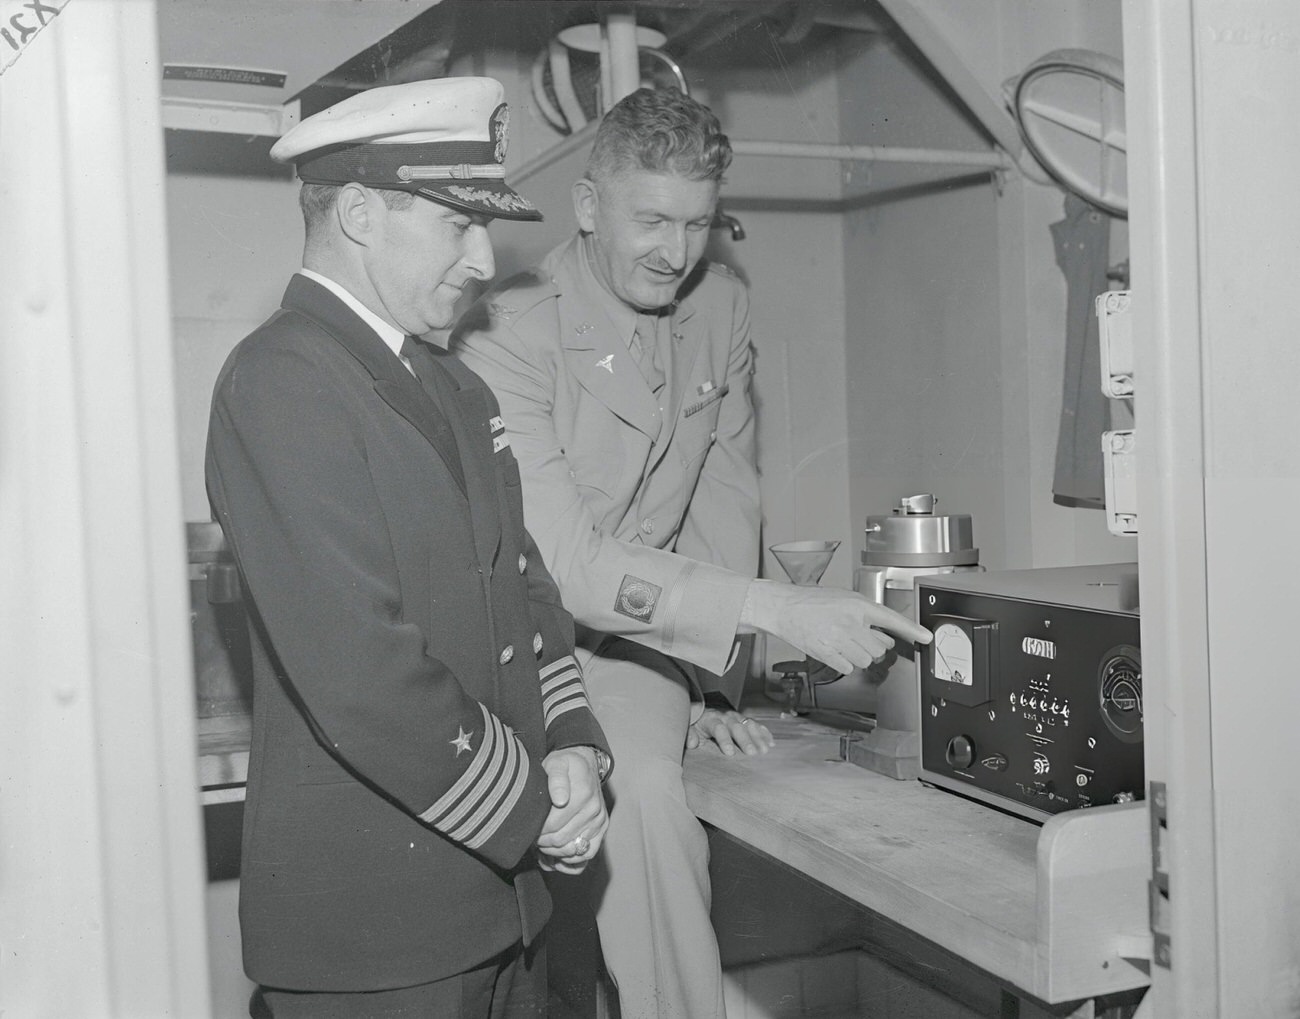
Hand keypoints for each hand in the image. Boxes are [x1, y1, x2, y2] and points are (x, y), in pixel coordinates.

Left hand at [536, 746, 607, 873]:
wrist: (586, 764)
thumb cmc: (566, 765)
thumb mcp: (556, 763)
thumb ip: (556, 778)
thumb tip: (560, 800)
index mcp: (582, 793)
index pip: (553, 825)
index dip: (537, 831)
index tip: (528, 829)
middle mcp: (594, 809)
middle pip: (562, 840)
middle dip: (543, 843)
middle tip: (533, 838)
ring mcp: (599, 820)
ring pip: (574, 850)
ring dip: (555, 853)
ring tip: (543, 846)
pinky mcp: (602, 828)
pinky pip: (588, 853)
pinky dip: (572, 859)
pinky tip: (559, 854)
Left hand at [686, 708, 773, 756]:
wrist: (704, 710)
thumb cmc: (697, 723)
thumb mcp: (689, 727)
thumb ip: (689, 734)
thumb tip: (692, 743)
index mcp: (711, 719)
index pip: (718, 728)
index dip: (724, 740)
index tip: (730, 753)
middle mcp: (725, 717)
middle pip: (736, 727)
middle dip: (745, 740)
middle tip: (752, 753)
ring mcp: (736, 717)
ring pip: (748, 725)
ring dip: (757, 737)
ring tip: (764, 750)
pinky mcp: (744, 720)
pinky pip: (756, 725)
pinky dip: (764, 733)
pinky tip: (771, 743)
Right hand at [741, 580, 932, 674]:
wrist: (784, 608)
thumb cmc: (812, 601)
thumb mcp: (844, 598)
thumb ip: (866, 614)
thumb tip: (886, 635)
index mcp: (857, 605)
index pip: (892, 619)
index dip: (912, 630)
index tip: (926, 638)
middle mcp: (850, 622)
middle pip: (880, 647)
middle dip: (874, 645)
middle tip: (860, 637)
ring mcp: (838, 639)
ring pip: (866, 660)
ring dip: (860, 655)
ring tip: (845, 643)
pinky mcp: (827, 654)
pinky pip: (849, 668)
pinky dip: (845, 662)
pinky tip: (835, 649)